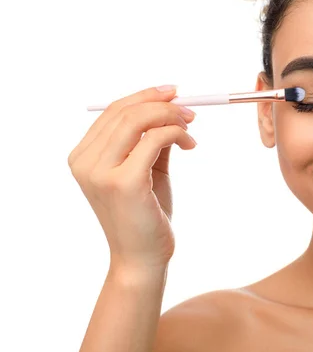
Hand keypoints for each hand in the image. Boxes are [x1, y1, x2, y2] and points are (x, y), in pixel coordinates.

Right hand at [68, 85, 196, 269]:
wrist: (142, 258)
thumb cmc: (145, 215)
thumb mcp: (146, 170)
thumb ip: (151, 140)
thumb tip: (172, 108)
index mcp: (83, 156)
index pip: (113, 110)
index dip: (145, 95)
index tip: (174, 93)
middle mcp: (85, 161)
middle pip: (125, 111)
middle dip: (162, 103)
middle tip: (190, 110)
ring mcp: (100, 172)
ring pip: (138, 120)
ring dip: (172, 116)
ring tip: (191, 127)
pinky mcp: (123, 182)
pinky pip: (155, 140)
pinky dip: (177, 134)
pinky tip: (190, 144)